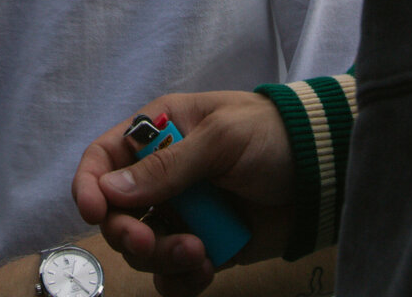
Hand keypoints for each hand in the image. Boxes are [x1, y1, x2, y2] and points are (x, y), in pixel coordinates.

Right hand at [72, 92, 294, 296]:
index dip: (90, 184)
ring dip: (163, 258)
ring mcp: (182, 214)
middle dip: (129, 233)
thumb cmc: (270, 135)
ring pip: (143, 249)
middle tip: (151, 243)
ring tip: (199, 253)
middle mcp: (162, 176)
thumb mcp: (220, 140)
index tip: (92, 212)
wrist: (322, 174)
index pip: (105, 157)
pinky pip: (173, 274)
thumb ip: (168, 167)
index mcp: (159, 132)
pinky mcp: (204, 247)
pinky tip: (208, 266)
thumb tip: (110, 191)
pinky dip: (182, 278)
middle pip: (117, 213)